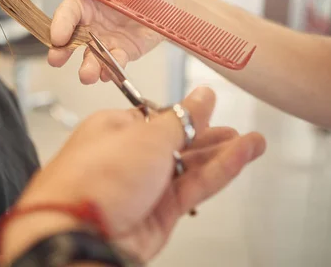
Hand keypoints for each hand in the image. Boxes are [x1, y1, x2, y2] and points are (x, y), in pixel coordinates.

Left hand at [1, 87, 265, 261]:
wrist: (76, 233)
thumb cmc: (93, 179)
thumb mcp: (145, 137)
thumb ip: (182, 119)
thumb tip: (201, 97)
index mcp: (114, 129)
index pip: (157, 117)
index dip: (186, 114)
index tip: (210, 107)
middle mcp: (128, 158)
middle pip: (176, 143)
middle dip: (209, 136)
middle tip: (236, 130)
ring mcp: (143, 188)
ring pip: (190, 167)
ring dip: (222, 154)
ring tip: (254, 142)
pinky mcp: (158, 214)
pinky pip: (193, 187)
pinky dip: (219, 172)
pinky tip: (241, 157)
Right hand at [48, 0, 172, 83]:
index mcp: (83, 0)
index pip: (66, 13)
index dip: (59, 24)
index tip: (57, 36)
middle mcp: (90, 23)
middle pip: (71, 39)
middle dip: (61, 51)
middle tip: (56, 59)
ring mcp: (106, 39)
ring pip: (91, 56)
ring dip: (87, 66)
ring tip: (87, 74)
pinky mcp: (123, 51)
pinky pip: (115, 62)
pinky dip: (110, 69)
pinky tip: (108, 73)